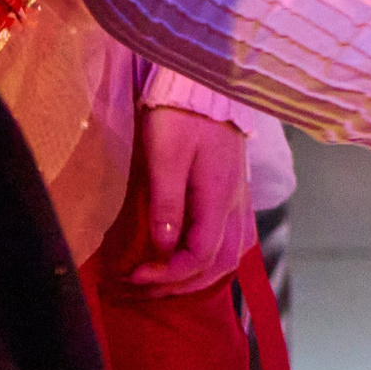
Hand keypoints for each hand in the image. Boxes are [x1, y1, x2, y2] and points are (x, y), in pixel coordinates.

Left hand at [120, 105, 254, 294]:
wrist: (204, 83)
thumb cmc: (180, 114)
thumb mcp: (166, 156)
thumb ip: (166, 204)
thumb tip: (163, 248)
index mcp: (219, 198)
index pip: (200, 257)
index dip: (167, 275)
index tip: (133, 274)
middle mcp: (234, 204)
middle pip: (219, 265)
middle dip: (180, 285)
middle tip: (141, 286)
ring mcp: (237, 199)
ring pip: (228, 255)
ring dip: (194, 276)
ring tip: (159, 279)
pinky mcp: (232, 191)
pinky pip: (228, 239)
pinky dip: (207, 259)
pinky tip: (184, 257)